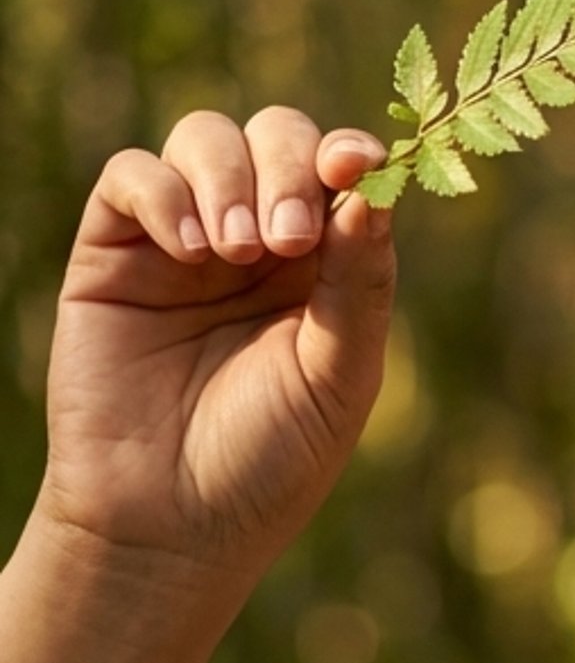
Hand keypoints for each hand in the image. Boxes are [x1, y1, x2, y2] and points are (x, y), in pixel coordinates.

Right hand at [40, 107, 396, 581]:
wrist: (169, 526)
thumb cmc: (266, 462)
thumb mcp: (337, 377)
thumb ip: (360, 285)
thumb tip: (374, 190)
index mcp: (325, 267)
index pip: (342, 175)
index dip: (351, 154)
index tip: (356, 164)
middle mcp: (257, 241)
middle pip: (276, 136)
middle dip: (288, 167)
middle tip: (287, 239)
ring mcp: (183, 240)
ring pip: (204, 138)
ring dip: (229, 176)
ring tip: (235, 251)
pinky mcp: (113, 252)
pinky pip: (131, 175)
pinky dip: (164, 195)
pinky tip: (190, 254)